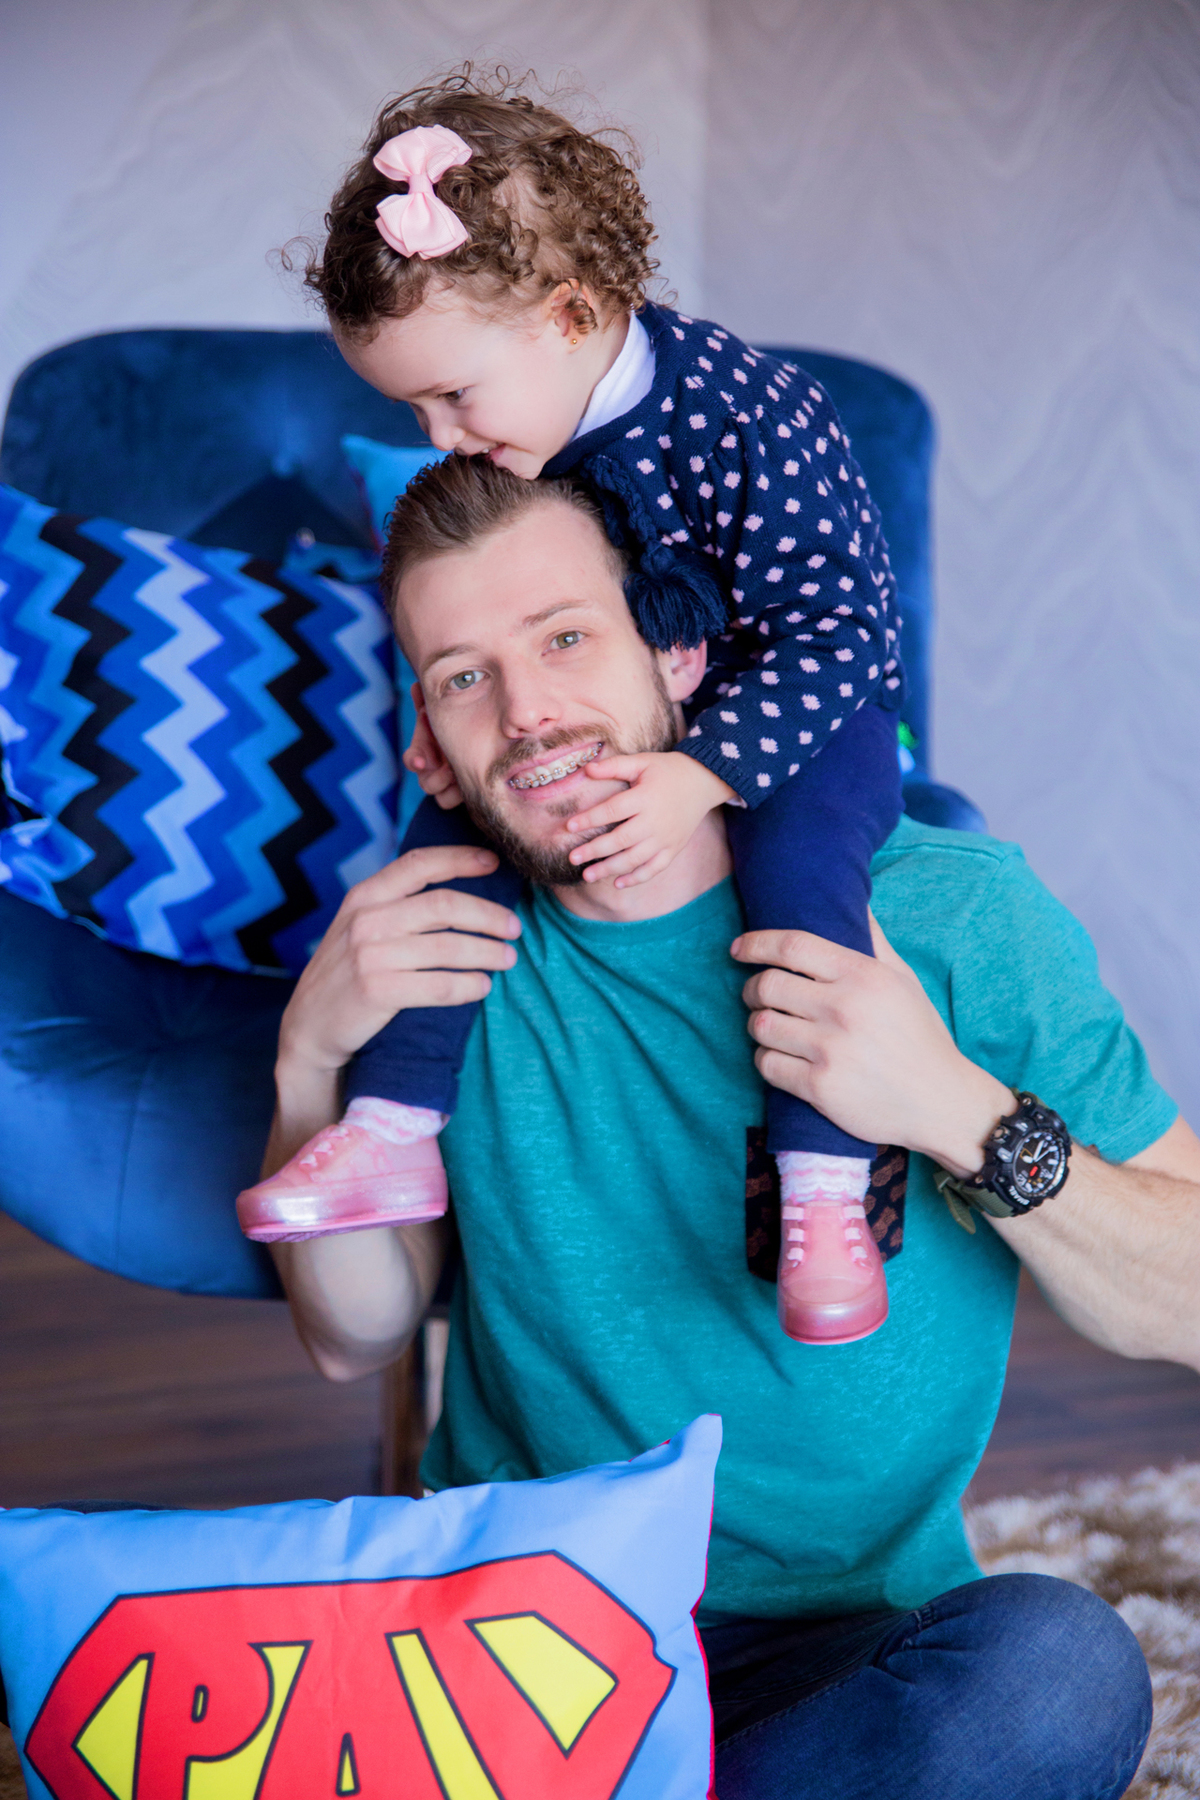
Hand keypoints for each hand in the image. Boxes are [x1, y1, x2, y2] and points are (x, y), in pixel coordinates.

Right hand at [277, 845, 520, 1084]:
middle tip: (514, 928)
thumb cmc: (345, 975)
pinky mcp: (376, 991)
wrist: (308, 1029)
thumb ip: (394, 905)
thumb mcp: (358, 928)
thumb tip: (457, 888)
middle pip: (444, 906)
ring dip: (487, 952)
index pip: (419, 864)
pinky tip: (482, 986)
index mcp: (364, 896)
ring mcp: (369, 956)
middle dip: (488, 916)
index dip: (460, 859)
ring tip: (507, 959)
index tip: (495, 864)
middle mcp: (366, 920)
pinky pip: (439, 986)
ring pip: (448, 947)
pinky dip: (468, 986)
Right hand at [403, 687, 462, 809]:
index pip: (413, 759)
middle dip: (437, 776)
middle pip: (426, 782)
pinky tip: (473, 782)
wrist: (481, 743)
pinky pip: (449, 802)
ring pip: (438, 795)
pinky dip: (458, 795)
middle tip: (450, 769)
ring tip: (461, 775)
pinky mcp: (456, 794)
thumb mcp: (444, 713)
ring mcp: (443, 785)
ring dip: (449, 786)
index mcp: (426, 750)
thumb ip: (428, 702)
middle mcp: (431, 770)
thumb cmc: (455, 723)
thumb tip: (415, 686)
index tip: (421, 761)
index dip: (416, 760)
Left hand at [565, 750, 735, 887]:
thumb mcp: (642, 762)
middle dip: (594, 850)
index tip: (569, 827)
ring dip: (609, 869)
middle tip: (572, 858)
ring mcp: (665, 838)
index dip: (590, 819)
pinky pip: (654, 868)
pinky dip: (637, 878)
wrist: (703, 782)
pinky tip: (617, 883)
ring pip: (634, 859)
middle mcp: (655, 821)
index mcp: (645, 798)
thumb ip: (614, 766)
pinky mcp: (673, 849)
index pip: (612, 810)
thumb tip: (586, 769)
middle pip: (620, 840)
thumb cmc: (667, 770)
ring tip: (587, 876)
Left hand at [732, 916, 1011, 1173]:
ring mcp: (831, 1050)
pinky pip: (767, 1065)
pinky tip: (780, 1058)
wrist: (941, 1102)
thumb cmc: (920, 1037)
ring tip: (771, 1028)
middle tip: (758, 996)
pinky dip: (766, 1060)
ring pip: (761, 1026)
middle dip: (752, 989)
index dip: (757, 944)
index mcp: (863, 976)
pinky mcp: (820, 1087)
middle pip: (767, 985)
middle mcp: (844, 1009)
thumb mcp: (904, 981)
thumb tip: (854, 904)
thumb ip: (874, 942)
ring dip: (758, 1025)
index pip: (792, 946)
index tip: (738, 949)